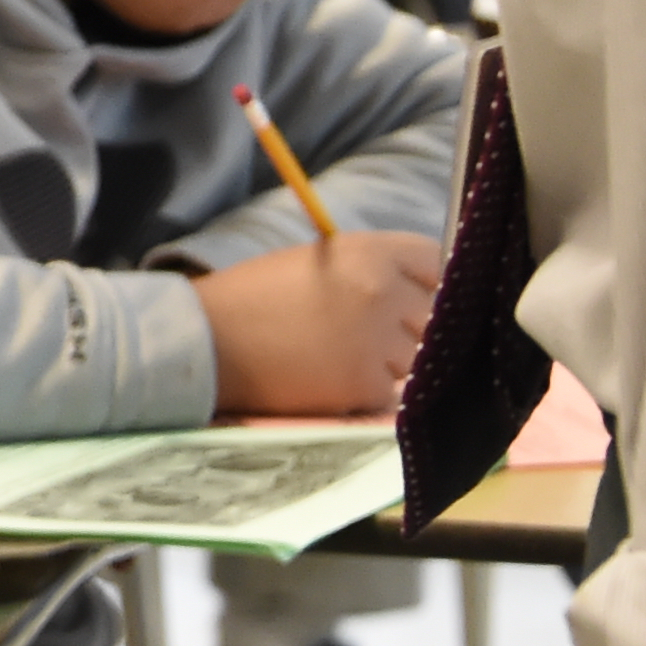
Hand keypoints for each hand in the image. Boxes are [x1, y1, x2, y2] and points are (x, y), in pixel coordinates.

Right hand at [190, 231, 439, 414]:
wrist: (208, 341)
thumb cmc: (255, 294)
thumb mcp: (318, 260)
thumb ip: (372, 268)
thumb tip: (420, 290)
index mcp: (369, 252)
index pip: (436, 262)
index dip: (430, 279)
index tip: (419, 293)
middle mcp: (382, 293)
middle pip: (435, 314)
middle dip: (414, 326)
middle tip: (378, 334)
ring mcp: (377, 342)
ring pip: (418, 358)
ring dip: (393, 362)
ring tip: (347, 357)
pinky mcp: (365, 386)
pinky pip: (391, 392)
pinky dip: (369, 391)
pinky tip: (334, 379)